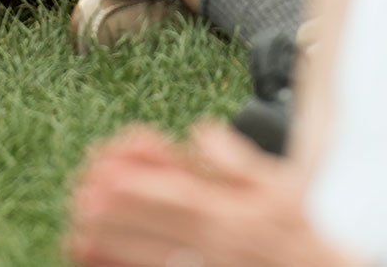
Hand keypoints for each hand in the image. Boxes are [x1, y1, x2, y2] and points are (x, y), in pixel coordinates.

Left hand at [68, 121, 353, 266]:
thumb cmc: (308, 234)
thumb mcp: (284, 187)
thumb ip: (238, 161)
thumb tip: (201, 132)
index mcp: (233, 216)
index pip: (177, 197)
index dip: (138, 186)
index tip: (103, 174)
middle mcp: (218, 247)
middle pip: (157, 231)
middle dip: (115, 216)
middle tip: (78, 202)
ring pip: (154, 260)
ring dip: (115, 250)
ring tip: (78, 237)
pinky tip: (103, 264)